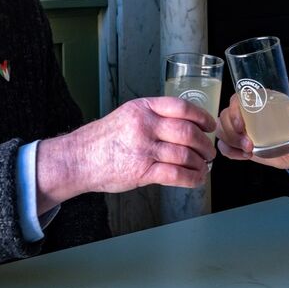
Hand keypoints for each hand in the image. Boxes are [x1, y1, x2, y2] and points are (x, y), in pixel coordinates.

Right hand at [36, 96, 215, 207]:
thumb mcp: (128, 115)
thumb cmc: (104, 138)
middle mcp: (145, 126)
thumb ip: (154, 117)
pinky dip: (191, 178)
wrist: (79, 158)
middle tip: (209, 151)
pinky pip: (175, 174)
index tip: (209, 125)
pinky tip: (195, 179)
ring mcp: (144, 149)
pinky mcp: (142, 171)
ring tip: (203, 167)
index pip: (182, 108)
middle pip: (188, 132)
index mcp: (143, 108)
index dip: (202, 117)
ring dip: (200, 163)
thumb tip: (185, 126)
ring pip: (185, 154)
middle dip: (205, 144)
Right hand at [215, 93, 288, 171]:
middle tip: (248, 145)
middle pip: (225, 116)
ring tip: (248, 151)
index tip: (241, 126)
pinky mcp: (240, 144)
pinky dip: (230, 152)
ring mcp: (241, 130)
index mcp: (259, 102)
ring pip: (221, 130)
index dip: (234, 111)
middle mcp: (247, 114)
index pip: (237, 100)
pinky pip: (224, 146)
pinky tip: (244, 155)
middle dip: (231, 132)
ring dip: (230, 142)